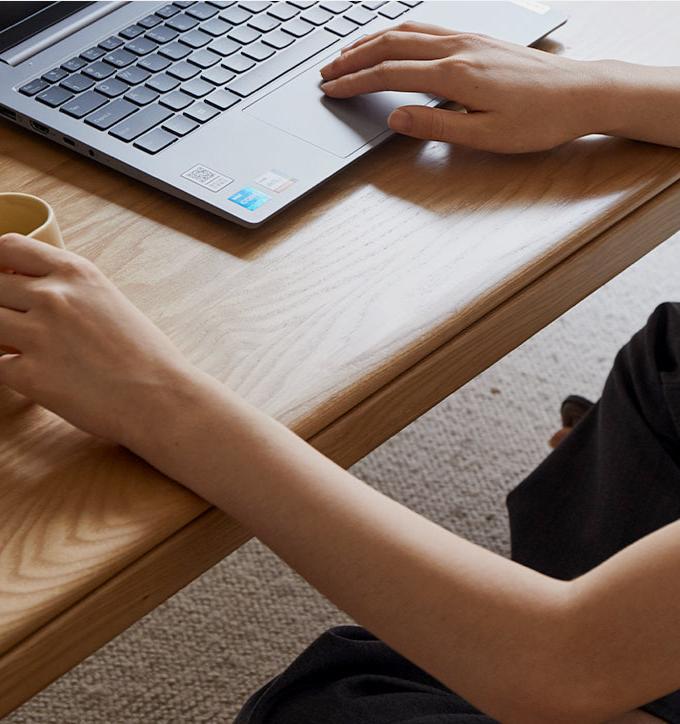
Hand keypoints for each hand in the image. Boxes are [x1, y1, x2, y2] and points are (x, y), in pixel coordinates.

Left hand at [0, 234, 191, 446]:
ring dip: (1, 338)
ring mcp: (38, 335)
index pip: (8, 247)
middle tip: (20, 326)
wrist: (161, 397)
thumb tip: (31, 293)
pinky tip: (35, 377)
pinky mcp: (30, 375)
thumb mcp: (110, 302)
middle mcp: (53, 297)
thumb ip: (71, 291)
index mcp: (76, 273)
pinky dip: (9, 372)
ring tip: (25, 351)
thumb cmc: (146, 356)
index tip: (3, 280)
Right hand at [320, 22, 609, 152]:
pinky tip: (392, 40)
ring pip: (407, 31)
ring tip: (347, 54)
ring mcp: (468, 38)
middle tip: (326, 72)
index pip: (390, 75)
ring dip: (372, 41)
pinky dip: (398, 33)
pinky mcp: (478, 37)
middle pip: (391, 46)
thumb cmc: (538, 120)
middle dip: (353, 58)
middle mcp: (457, 49)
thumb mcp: (485, 136)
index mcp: (455, 75)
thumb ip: (436, 127)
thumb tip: (395, 119)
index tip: (331, 90)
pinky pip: (427, 28)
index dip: (355, 83)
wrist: (581, 92)